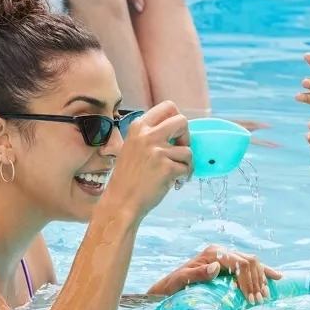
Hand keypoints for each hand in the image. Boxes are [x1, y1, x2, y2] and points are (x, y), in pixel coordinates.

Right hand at [103, 102, 191, 217]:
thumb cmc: (128, 178)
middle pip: (182, 121)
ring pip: (188, 150)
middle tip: (180, 151)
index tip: (175, 134)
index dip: (176, 119)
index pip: (168, 106)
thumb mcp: (132, 147)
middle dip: (186, 137)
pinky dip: (184, 176)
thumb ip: (150, 135)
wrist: (120, 203)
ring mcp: (157, 151)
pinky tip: (174, 183)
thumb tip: (177, 128)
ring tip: (175, 173)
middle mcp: (147, 135)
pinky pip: (187, 168)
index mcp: (138, 127)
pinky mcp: (167, 168)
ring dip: (186, 163)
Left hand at [144, 244, 282, 303]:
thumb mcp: (181, 280)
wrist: (168, 287)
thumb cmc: (173, 286)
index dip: (248, 280)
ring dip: (261, 279)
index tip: (251, 298)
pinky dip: (264, 272)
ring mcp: (226, 257)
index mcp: (213, 253)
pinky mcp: (230, 264)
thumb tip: (216, 267)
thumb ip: (198, 274)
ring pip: (253, 263)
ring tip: (264, 297)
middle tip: (258, 301)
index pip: (239, 262)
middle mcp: (222, 252)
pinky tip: (277, 277)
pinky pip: (250, 267)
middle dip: (256, 281)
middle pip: (249, 261)